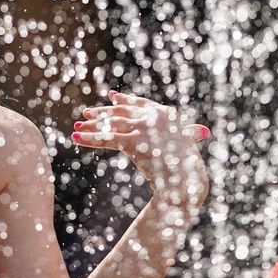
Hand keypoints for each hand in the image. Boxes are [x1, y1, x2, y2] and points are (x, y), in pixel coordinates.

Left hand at [71, 91, 210, 203]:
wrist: (188, 181)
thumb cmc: (189, 167)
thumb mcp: (187, 145)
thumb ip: (189, 133)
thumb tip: (201, 131)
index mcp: (166, 114)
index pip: (140, 104)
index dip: (124, 101)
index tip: (111, 97)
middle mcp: (154, 116)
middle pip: (121, 113)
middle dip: (102, 113)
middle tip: (86, 113)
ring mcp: (144, 128)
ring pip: (111, 124)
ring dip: (91, 126)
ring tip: (77, 126)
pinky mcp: (134, 141)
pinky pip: (107, 139)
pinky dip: (89, 138)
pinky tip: (75, 138)